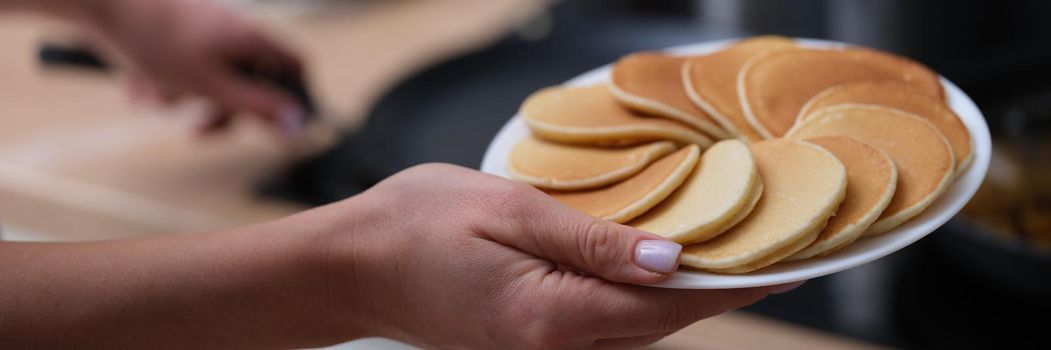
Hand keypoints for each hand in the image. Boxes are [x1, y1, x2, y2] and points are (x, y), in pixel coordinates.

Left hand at [83, 0, 304, 134]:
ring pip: (207, 80)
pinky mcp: (174, 36)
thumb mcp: (214, 86)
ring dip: (181, 97)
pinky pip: (178, 70)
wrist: (103, 4)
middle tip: (198, 129)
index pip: (295, 67)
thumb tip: (299, 124)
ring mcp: (202, 32)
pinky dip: (160, 82)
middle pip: (247, 82)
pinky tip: (137, 80)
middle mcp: (232, 32)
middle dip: (220, 110)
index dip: (294, 98)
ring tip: (154, 93)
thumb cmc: (158, 40)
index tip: (281, 126)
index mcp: (251, 39)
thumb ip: (259, 108)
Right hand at [312, 164, 799, 348]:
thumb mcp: (507, 211)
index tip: (785, 264)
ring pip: (636, 328)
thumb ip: (591, 239)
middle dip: (719, 291)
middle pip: (659, 322)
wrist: (353, 266)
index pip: (666, 304)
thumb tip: (669, 260)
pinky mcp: (532, 341)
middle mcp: (555, 347)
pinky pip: (606, 326)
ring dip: (684, 297)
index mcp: (552, 315)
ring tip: (730, 258)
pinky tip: (657, 270)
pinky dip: (641, 301)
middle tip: (772, 253)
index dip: (731, 284)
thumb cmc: (417, 226)